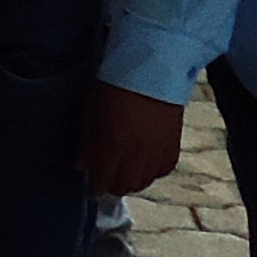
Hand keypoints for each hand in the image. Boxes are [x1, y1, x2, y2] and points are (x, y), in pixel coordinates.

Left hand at [79, 82, 187, 197]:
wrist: (153, 67)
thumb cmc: (115, 85)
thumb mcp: (92, 111)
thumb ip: (87, 142)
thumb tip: (80, 167)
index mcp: (114, 143)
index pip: (103, 179)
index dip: (96, 188)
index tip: (92, 190)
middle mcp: (138, 152)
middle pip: (126, 185)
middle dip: (114, 187)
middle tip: (107, 180)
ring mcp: (158, 149)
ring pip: (146, 181)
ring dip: (133, 181)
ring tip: (125, 173)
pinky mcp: (175, 144)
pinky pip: (164, 169)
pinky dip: (153, 171)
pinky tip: (145, 164)